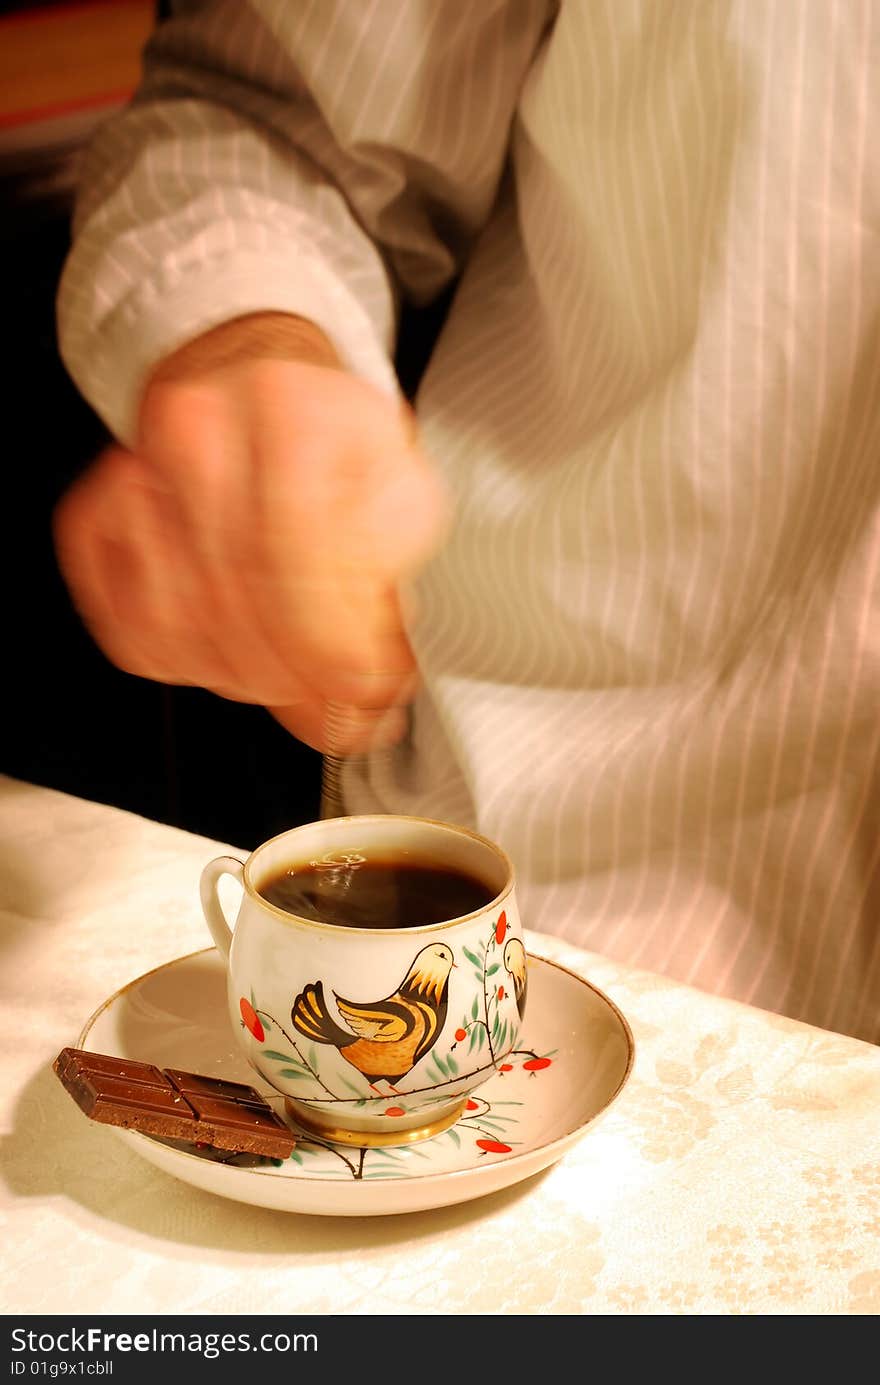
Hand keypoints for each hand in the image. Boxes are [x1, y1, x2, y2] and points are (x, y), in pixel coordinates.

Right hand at [52, 313, 449, 751]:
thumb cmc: (332, 443)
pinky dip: (185, 665)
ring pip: (175, 628)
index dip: (331, 649)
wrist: (257, 384)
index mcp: (286, 409)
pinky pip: (128, 630)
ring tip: (288, 671)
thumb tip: (369, 681)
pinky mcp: (90, 516)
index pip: (295, 562)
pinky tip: (230, 650)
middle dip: (293, 674)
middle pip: (233, 603)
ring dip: (241, 677)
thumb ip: (393, 581)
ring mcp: (131, 469)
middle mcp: (195, 427)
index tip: (364, 686)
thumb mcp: (401, 491)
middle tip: (335, 690)